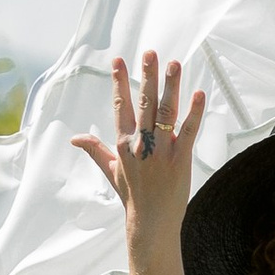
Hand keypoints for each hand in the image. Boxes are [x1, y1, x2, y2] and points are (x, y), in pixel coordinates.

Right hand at [73, 51, 207, 274]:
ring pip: (166, 113)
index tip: (118, 60)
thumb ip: (95, 150)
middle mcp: (140, 144)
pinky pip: (189, 132)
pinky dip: (195, 113)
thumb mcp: (111, 171)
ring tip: (175, 63)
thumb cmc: (131, 196)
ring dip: (171, 86)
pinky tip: (199, 94)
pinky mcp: (181, 160)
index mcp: (123, 144)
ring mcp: (161, 151)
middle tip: (150, 52)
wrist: (150, 222)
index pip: (120, 106)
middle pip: (144, 103)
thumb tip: (75, 138)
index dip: (119, 82)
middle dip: (147, 76)